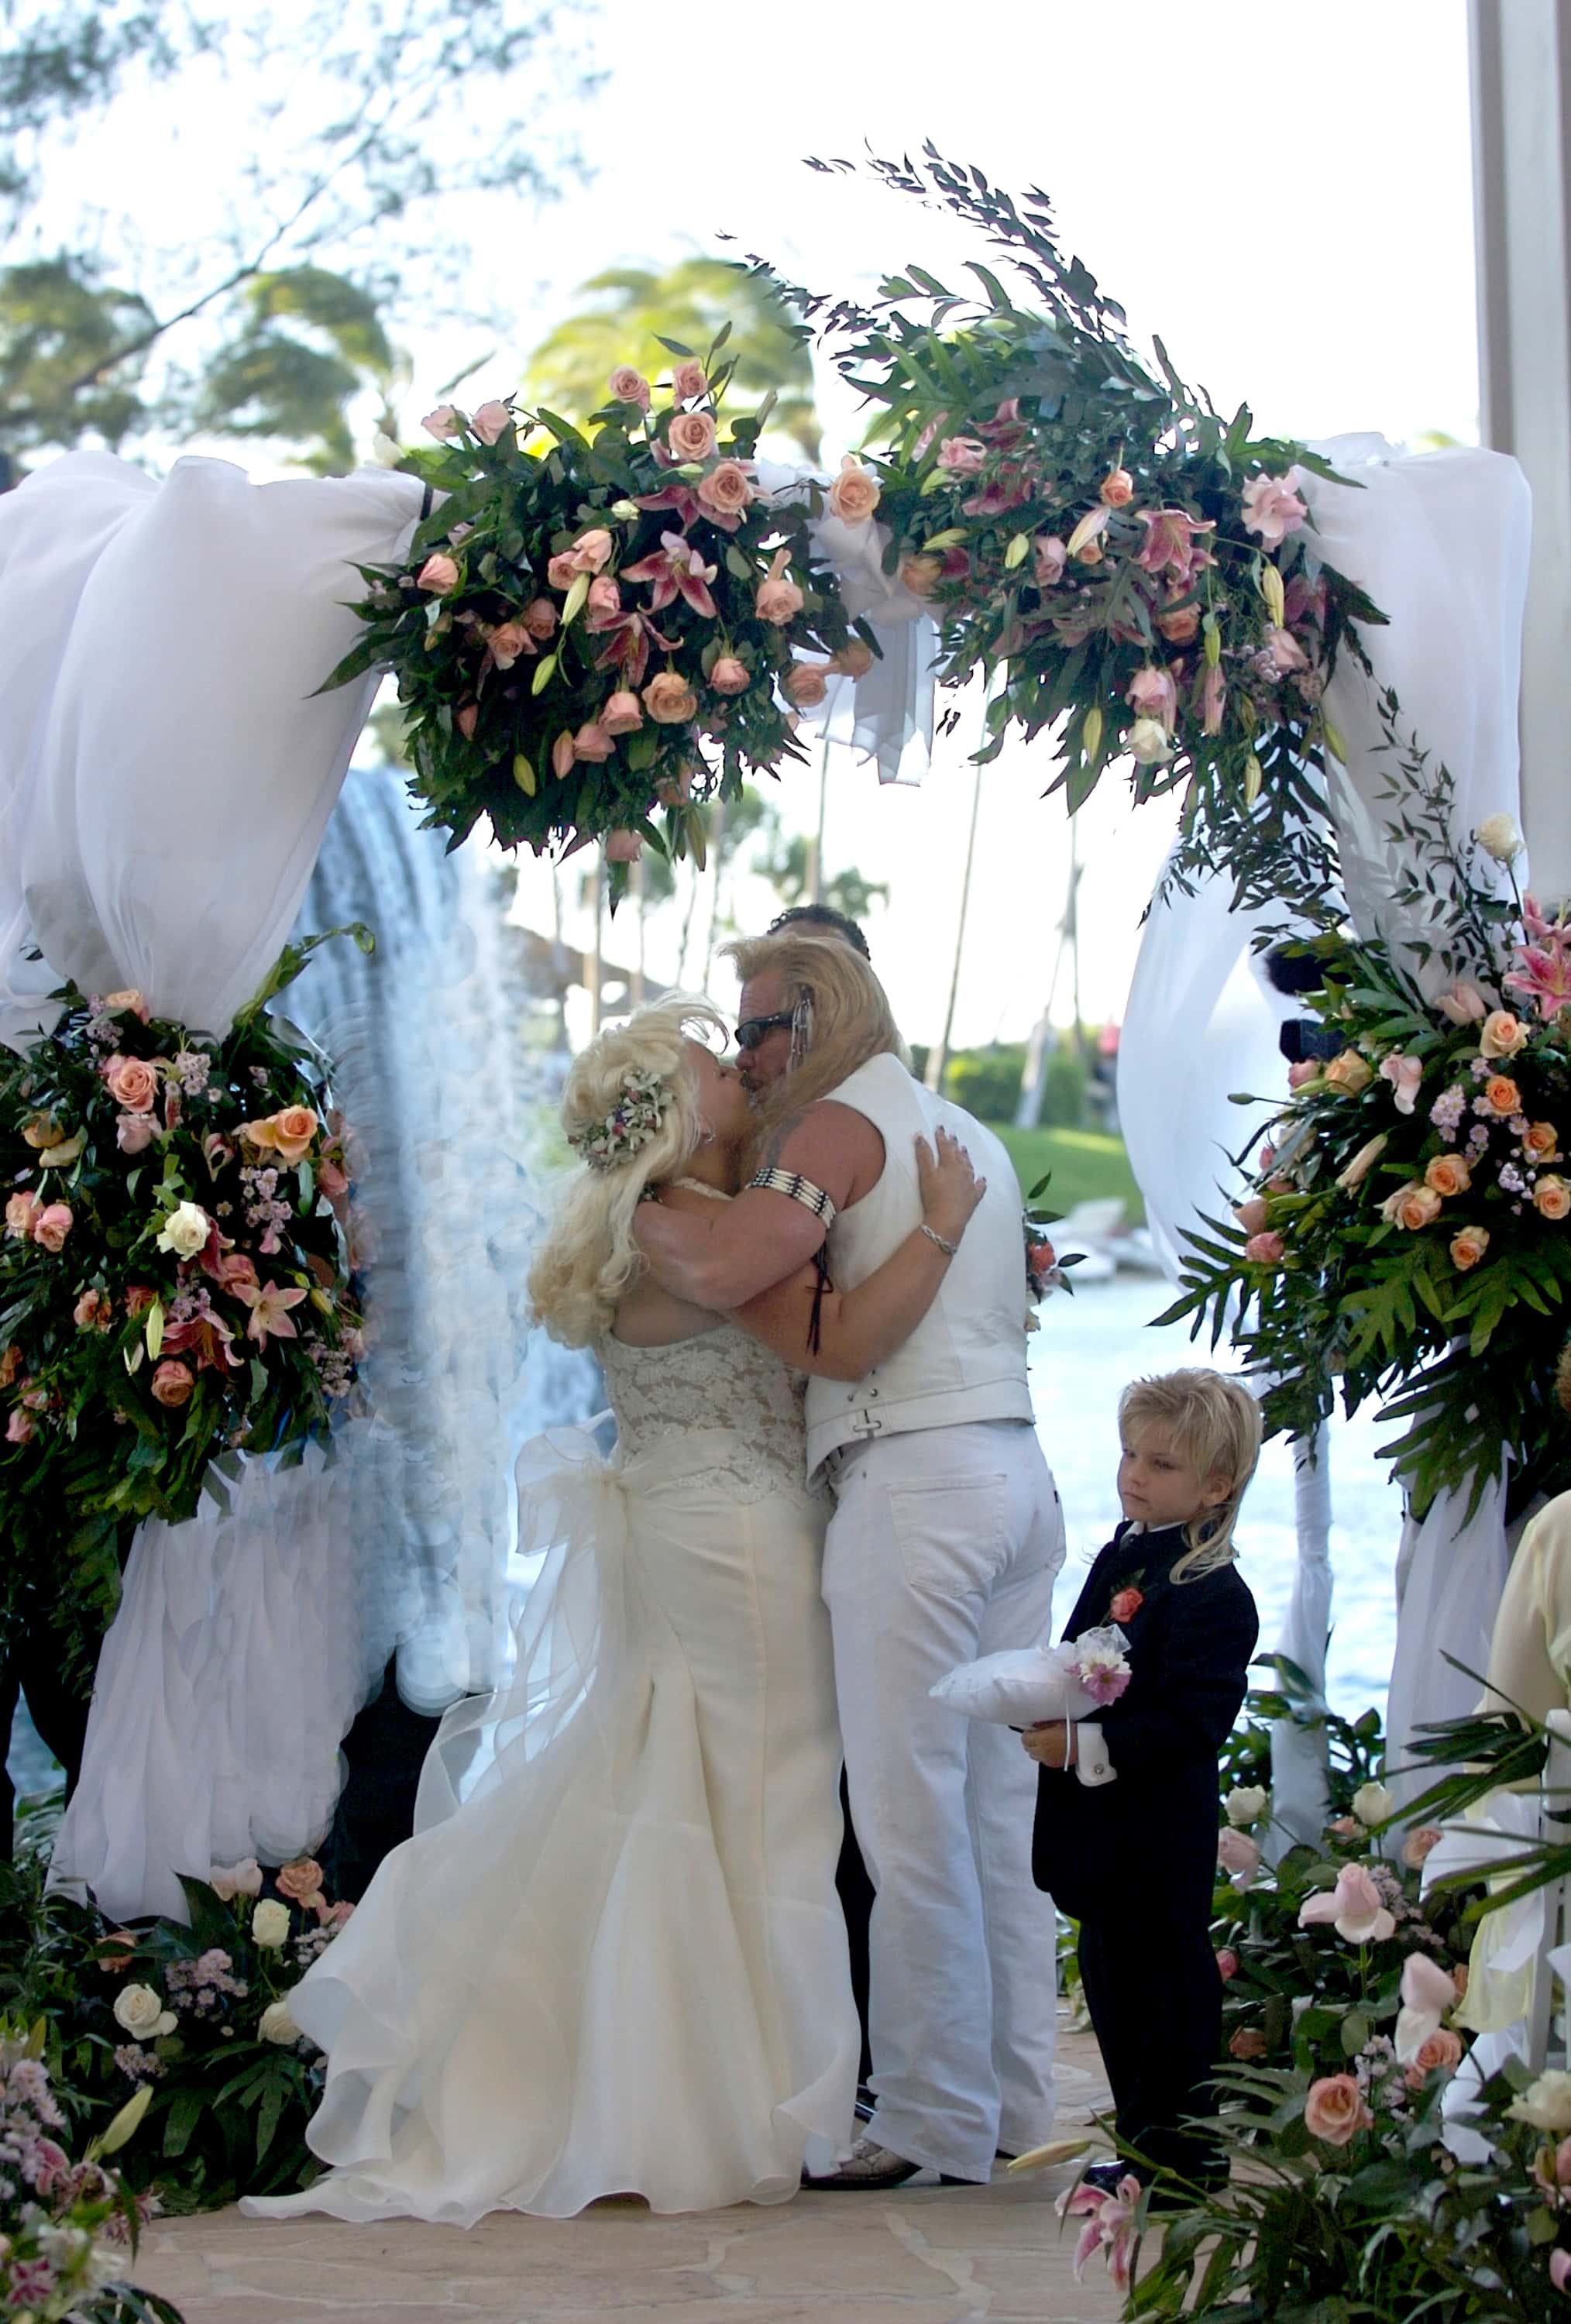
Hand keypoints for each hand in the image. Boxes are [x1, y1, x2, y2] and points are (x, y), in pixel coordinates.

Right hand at [915, 1126, 984, 1244]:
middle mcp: (962, 1171)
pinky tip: (982, 1179)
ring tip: (965, 1150)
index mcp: (950, 1164)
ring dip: (966, 1158)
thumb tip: (920, 1135)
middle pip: (958, 1154)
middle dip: (955, 1144)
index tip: (940, 1128)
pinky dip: (980, 1182)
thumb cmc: (934, 1196)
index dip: (941, 1137)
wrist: (947, 1218)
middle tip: (953, 1136)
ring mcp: (970, 1184)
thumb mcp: (925, 1174)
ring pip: (969, 1167)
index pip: (945, 1146)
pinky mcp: (973, 1197)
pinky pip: (979, 1187)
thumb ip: (923, 1154)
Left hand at [1022, 1721, 1074, 1768]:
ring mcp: (1046, 1759)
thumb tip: (1034, 1725)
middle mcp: (1041, 1751)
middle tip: (1036, 1736)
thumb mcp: (1056, 1722)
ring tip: (1043, 1744)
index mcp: (1041, 1739)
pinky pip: (1041, 1760)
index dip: (1027, 1734)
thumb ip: (1042, 1724)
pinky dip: (1042, 1755)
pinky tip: (1049, 1750)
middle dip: (1030, 1742)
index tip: (1031, 1731)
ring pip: (1033, 1755)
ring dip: (1035, 1749)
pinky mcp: (1051, 1764)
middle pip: (1027, 1748)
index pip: (1024, 1739)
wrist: (1083, 1745)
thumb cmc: (1071, 1732)